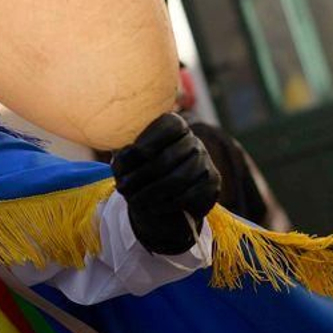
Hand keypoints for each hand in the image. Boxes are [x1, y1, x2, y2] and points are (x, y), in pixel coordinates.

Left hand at [111, 114, 219, 254]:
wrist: (167, 192)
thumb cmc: (141, 168)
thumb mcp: (128, 156)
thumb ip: (123, 151)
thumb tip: (119, 155)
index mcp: (174, 125)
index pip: (166, 127)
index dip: (145, 142)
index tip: (124, 159)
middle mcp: (193, 140)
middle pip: (166, 159)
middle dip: (140, 176)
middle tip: (122, 188)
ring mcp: (205, 161)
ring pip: (177, 179)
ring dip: (151, 193)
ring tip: (134, 200)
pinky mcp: (212, 182)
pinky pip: (189, 195)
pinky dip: (167, 203)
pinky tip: (151, 207)